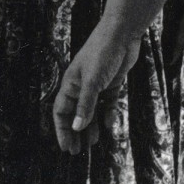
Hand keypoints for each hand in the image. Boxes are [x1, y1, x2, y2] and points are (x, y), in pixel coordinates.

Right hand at [53, 22, 140, 153]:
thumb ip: (86, 105)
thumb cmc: (103, 52)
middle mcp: (82, 85)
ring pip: (92, 110)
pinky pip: (108, 102)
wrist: (122, 32)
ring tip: (93, 143)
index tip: (66, 147)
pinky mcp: (112, 81)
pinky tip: (110, 124)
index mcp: (71, 84)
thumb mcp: (93, 81)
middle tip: (78, 151)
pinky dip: (108, 113)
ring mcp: (98, 83)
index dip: (62, 130)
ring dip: (92, 126)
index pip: (61, 111)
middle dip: (76, 132)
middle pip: (76, 113)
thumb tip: (76, 128)